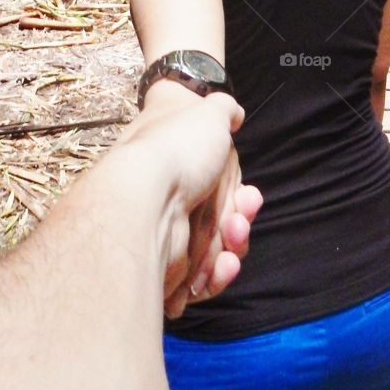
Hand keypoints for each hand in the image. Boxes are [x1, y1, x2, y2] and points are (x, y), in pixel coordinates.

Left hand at [128, 86, 261, 317]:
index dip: (237, 191)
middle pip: (220, 217)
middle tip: (240, 218)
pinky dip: (216, 276)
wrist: (143, 198)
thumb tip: (234, 113)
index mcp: (177, 158)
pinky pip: (200, 279)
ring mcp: (167, 229)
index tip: (247, 193)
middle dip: (240, 220)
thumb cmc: (177, 149)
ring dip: (233, 246)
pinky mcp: (165, 265)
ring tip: (232, 241)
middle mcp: (170, 192)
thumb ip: (225, 110)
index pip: (215, 180)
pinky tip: (222, 267)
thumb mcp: (209, 112)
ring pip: (215, 249)